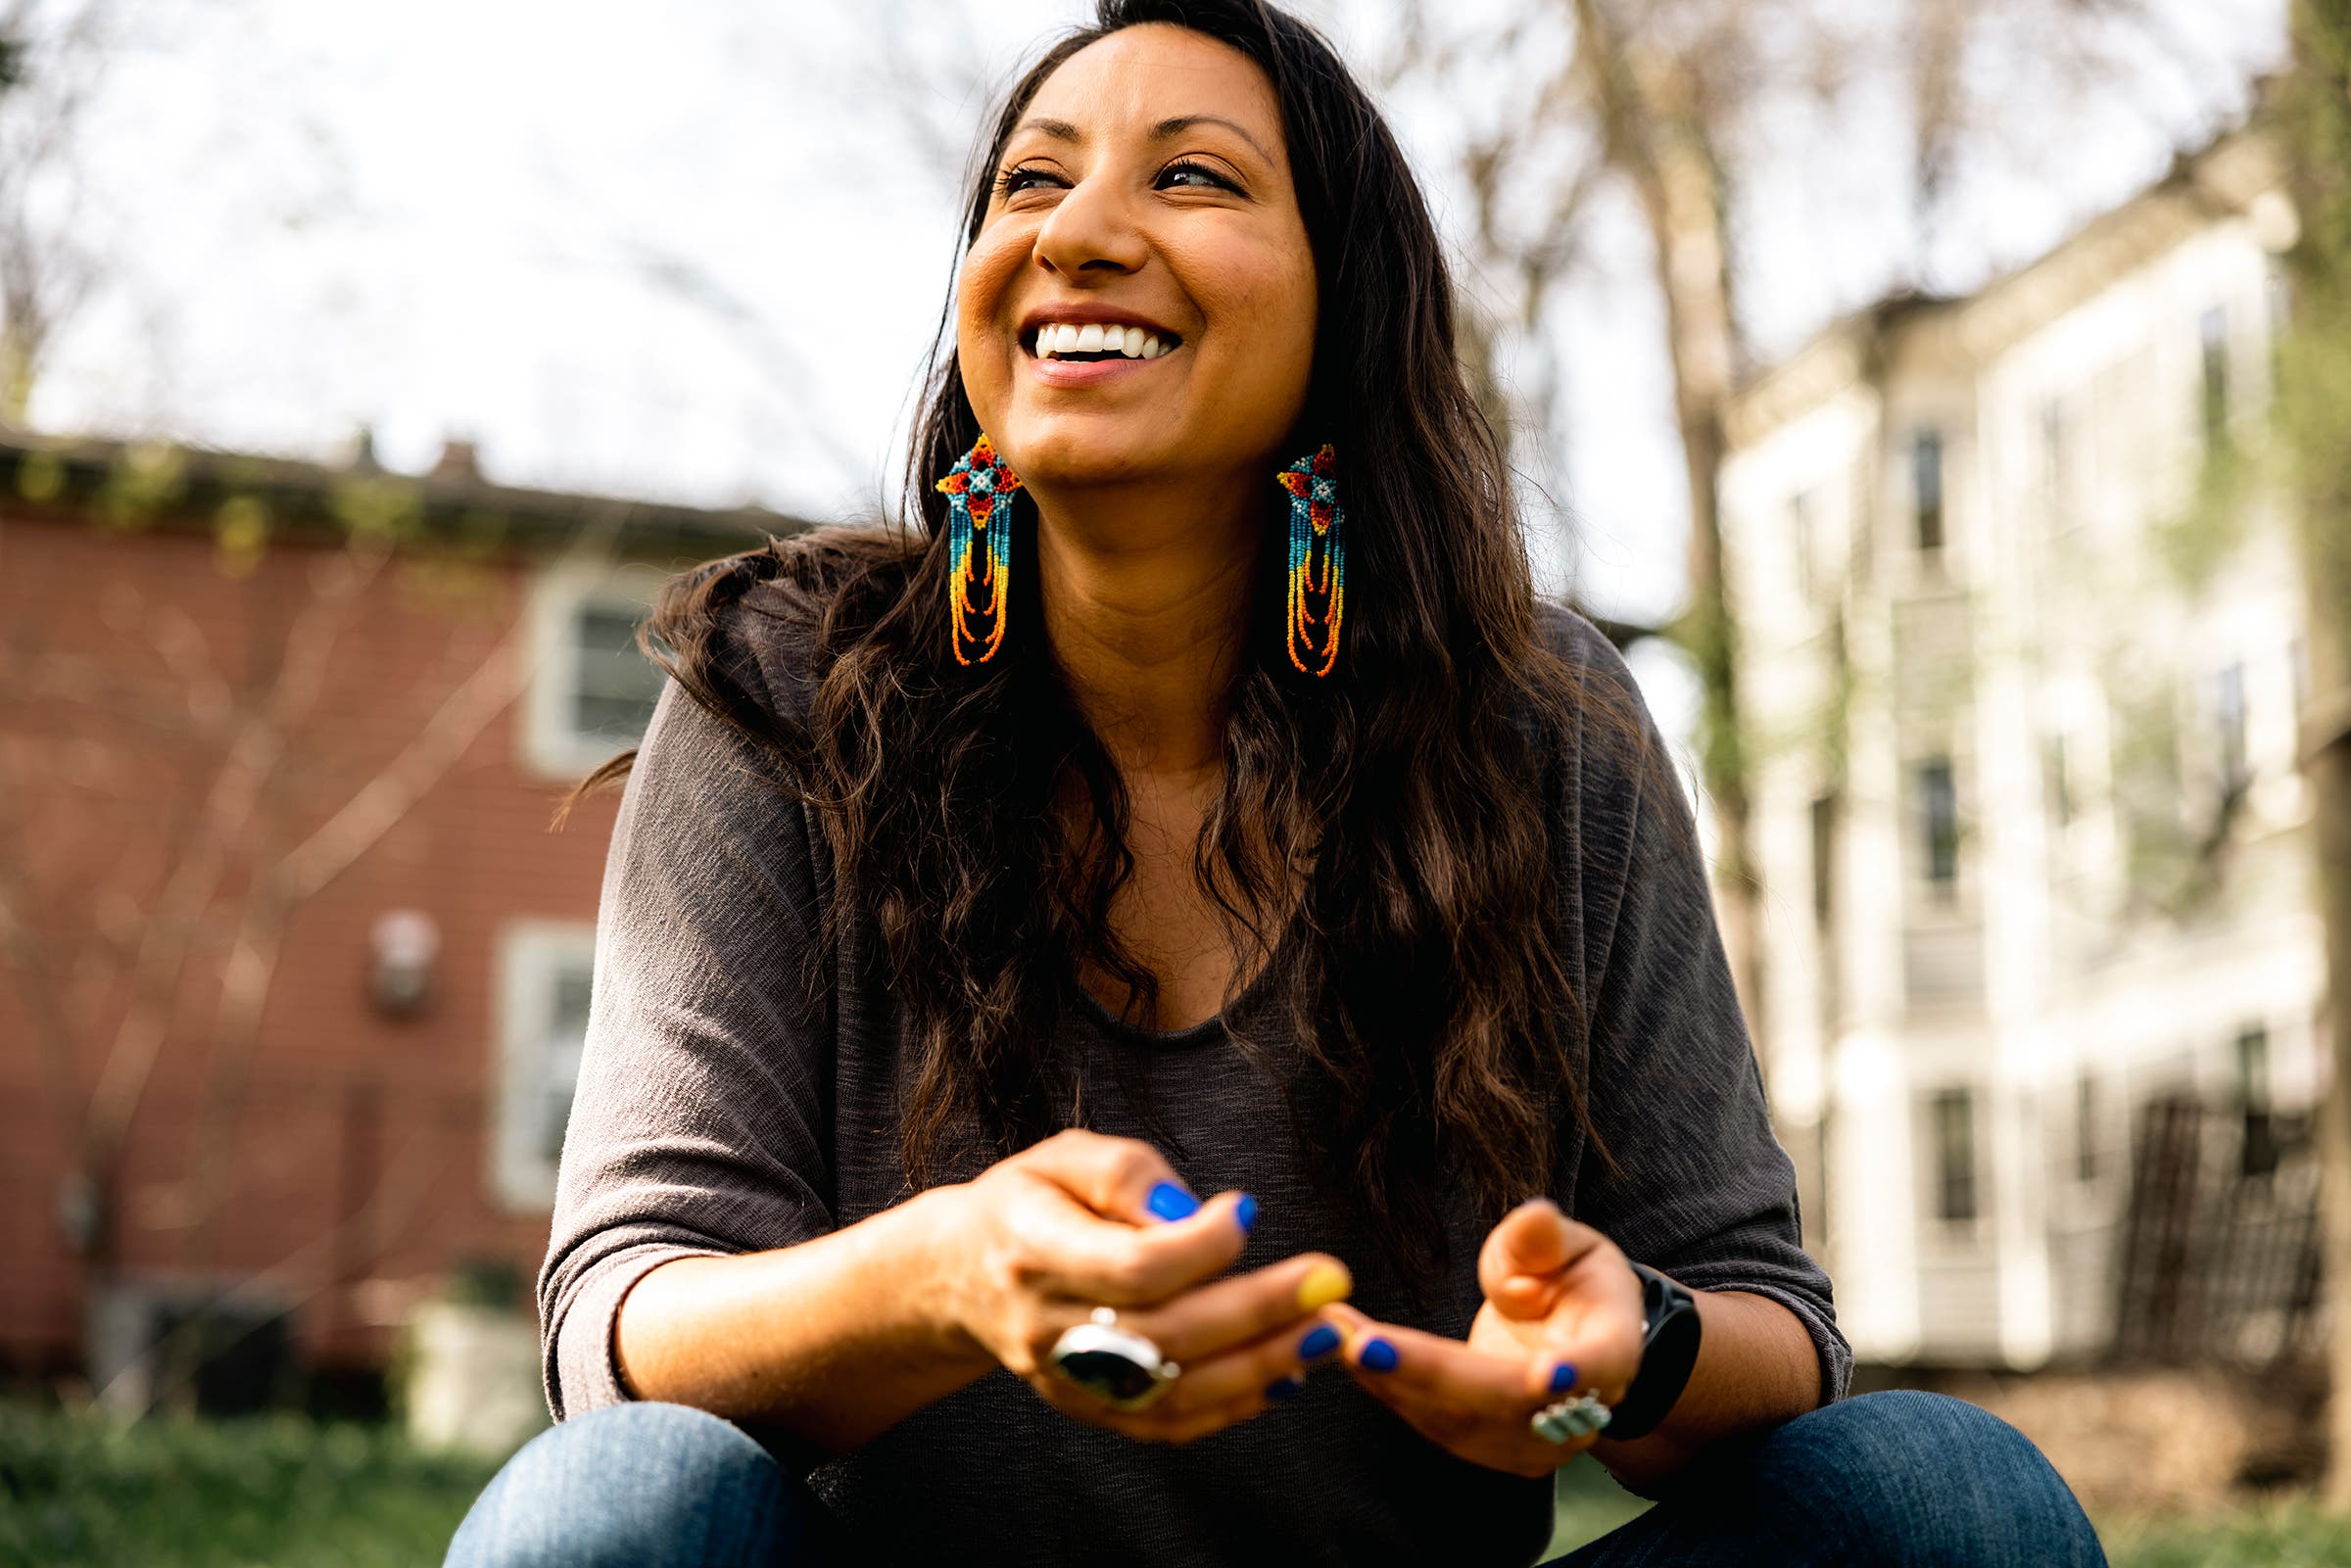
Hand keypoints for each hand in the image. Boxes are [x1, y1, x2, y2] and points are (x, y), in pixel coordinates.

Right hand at [949, 1128, 1356, 1444]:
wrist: (959, 1274)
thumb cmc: (1028, 1201)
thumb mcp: (1064, 1156)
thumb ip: (1128, 1176)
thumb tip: (1194, 1215)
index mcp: (1033, 1249)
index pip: (1132, 1266)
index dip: (1202, 1245)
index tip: (1249, 1209)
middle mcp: (1046, 1325)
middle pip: (1164, 1334)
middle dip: (1258, 1310)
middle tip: (1329, 1281)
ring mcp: (1065, 1377)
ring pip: (1171, 1391)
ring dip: (1261, 1366)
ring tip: (1327, 1334)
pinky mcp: (1086, 1406)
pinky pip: (1163, 1422)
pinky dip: (1230, 1406)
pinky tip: (1285, 1376)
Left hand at [1321, 1197, 1646, 1477]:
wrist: (1575, 1338)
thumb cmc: (1574, 1279)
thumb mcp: (1572, 1244)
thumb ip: (1546, 1237)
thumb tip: (1535, 1220)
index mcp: (1611, 1353)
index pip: (1594, 1368)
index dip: (1570, 1373)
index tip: (1538, 1374)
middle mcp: (1576, 1413)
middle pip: (1503, 1403)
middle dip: (1429, 1374)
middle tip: (1361, 1343)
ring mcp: (1532, 1443)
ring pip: (1459, 1422)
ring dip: (1390, 1380)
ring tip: (1333, 1333)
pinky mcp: (1489, 1448)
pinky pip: (1435, 1423)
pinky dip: (1389, 1387)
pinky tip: (1348, 1350)